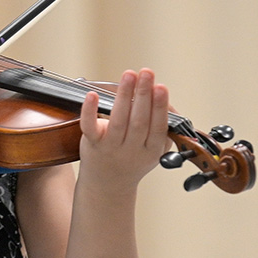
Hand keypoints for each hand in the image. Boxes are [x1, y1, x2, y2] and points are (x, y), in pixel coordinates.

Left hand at [76, 68, 170, 191]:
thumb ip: (165, 128)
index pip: (157, 127)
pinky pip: (90, 127)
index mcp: (151, 151)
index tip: (161, 87)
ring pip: (118, 120)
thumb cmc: (133, 160)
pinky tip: (92, 95)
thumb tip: (167, 103)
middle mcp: (132, 150)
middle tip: (146, 73)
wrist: (108, 185)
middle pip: (139, 121)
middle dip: (143, 95)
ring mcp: (111, 148)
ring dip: (124, 96)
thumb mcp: (155, 149)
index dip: (159, 107)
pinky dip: (90, 111)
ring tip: (129, 75)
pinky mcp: (93, 143)